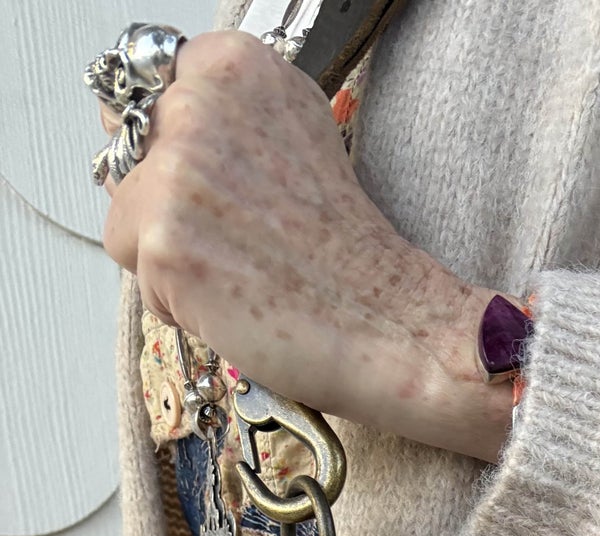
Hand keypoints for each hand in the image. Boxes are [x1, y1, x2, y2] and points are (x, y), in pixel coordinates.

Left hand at [98, 32, 514, 461]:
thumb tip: (161, 133)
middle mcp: (198, 104)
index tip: (221, 185)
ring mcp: (176, 171)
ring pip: (127, 218)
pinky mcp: (162, 240)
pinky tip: (236, 304)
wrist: (393, 324)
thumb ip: (229, 121)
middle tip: (243, 239)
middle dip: (170, 204)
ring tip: (242, 274)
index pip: (149, 92)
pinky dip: (180, 304)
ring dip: (173, 257)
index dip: (177, 148)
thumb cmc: (353, 253)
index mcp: (235, 67)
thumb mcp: (300, 138)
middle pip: (131, 156)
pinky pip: (139, 278)